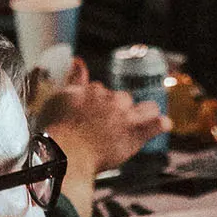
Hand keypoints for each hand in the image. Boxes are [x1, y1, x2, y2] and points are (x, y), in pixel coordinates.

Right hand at [29, 57, 167, 173]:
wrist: (65, 155)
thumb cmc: (56, 133)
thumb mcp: (57, 100)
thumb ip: (73, 80)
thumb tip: (78, 61)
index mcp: (89, 91)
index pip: (99, 90)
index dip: (99, 103)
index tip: (94, 116)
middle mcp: (108, 99)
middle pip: (122, 98)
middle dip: (118, 110)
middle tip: (108, 128)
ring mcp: (124, 114)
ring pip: (145, 107)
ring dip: (140, 116)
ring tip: (131, 129)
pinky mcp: (136, 132)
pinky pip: (160, 123)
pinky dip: (160, 125)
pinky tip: (160, 126)